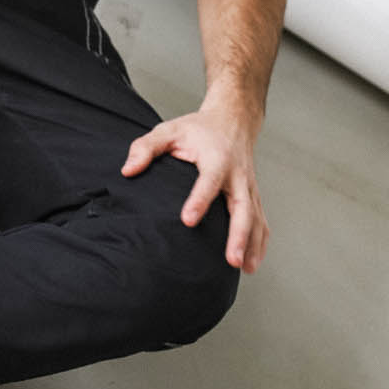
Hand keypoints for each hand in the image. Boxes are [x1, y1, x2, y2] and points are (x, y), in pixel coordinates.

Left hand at [119, 98, 269, 271]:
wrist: (233, 119)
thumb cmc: (198, 128)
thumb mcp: (169, 130)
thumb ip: (146, 147)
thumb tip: (128, 170)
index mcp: (216, 158)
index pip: (209, 181)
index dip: (199, 200)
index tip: (187, 220)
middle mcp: (237, 175)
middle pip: (242, 207)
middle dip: (238, 235)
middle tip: (231, 259)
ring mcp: (248, 186)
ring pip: (255, 218)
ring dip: (252, 244)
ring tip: (245, 269)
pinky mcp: (253, 195)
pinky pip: (261, 220)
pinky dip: (260, 242)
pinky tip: (252, 263)